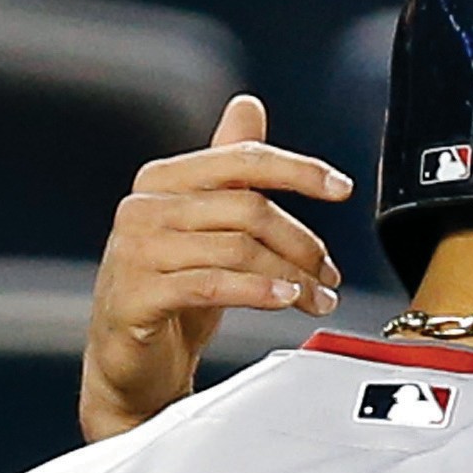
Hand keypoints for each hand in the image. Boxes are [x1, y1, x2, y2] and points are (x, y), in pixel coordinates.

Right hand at [80, 93, 354, 441]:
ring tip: (318, 298)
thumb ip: (229, 173)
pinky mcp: (138, 296)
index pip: (241, 160)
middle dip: (302, 242)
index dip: (298, 170)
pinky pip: (212, 285)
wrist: (131, 365)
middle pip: (247, 208)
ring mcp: (138, 251)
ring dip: (292, 276)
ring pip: (237, 248)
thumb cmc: (172, 296)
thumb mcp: (207, 230)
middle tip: (331, 275)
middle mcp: (145, 207)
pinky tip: (285, 299)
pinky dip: (258, 290)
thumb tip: (249, 107)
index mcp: (164, 180)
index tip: (342, 189)